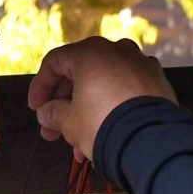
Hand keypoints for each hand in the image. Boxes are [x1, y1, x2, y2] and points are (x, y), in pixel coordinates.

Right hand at [28, 37, 176, 161]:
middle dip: (64, 105)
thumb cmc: (102, 123)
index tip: (36, 109)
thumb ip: (53, 113)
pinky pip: (125, 92)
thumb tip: (46, 113)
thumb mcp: (69, 122)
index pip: (55, 63)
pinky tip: (103, 134)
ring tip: (77, 143)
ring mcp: (140, 64)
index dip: (40, 86)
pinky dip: (111, 108)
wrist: (150, 140)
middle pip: (80, 74)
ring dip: (86, 111)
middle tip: (53, 129)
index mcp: (90, 52)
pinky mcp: (157, 81)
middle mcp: (117, 50)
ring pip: (104, 86)